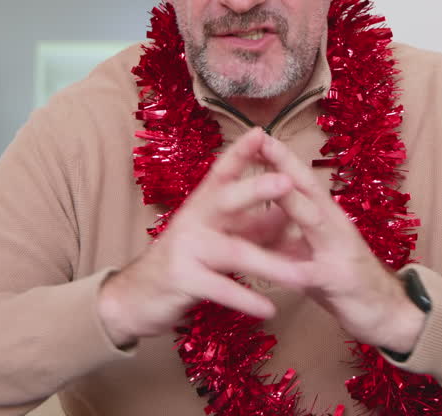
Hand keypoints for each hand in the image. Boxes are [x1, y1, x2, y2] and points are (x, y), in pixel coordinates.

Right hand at [97, 129, 305, 347]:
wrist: (137, 294)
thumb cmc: (188, 258)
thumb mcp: (219, 236)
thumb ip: (252, 225)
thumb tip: (291, 211)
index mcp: (202, 204)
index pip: (222, 173)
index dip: (240, 152)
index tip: (260, 133)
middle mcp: (193, 219)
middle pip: (226, 200)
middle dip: (256, 189)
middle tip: (286, 181)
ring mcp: (186, 249)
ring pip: (234, 252)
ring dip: (271, 264)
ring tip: (304, 275)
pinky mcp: (183, 279)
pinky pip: (221, 289)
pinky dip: (246, 299)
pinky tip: (270, 308)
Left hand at [258, 135, 426, 354]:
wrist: (387, 314)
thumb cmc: (343, 280)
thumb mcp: (310, 253)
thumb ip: (286, 235)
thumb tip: (252, 218)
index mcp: (327, 216)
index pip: (302, 181)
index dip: (281, 157)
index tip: (258, 135)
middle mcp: (336, 226)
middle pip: (309, 189)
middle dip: (285, 165)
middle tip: (263, 141)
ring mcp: (340, 251)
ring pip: (314, 220)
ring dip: (292, 201)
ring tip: (270, 184)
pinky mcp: (339, 281)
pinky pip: (312, 274)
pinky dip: (294, 270)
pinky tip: (277, 267)